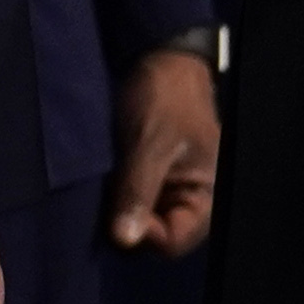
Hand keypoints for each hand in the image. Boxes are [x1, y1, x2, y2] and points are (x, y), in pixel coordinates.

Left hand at [106, 49, 219, 255]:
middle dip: (127, 225)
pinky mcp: (145, 181)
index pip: (174, 241)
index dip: (145, 236)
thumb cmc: (164, 99)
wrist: (159, 62)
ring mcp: (165, 192)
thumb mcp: (150, 144)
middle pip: (155, 238)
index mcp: (204, 196)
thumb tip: (124, 240)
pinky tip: (99, 185)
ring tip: (101, 189)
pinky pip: (127, 204)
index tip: (116, 216)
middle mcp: (187, 201)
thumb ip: (138, 192)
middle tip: (104, 200)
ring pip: (137, 222)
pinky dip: (113, 199)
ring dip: (116, 212)